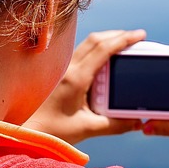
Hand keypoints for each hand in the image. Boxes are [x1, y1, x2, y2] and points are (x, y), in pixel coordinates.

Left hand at [23, 29, 147, 145]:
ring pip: (87, 45)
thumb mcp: (88, 129)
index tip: (139, 35)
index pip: (103, 50)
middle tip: (136, 37)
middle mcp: (69, 69)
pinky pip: (82, 54)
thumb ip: (115, 125)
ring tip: (125, 44)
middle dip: (118, 35)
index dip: (123, 39)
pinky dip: (97, 50)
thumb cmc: (54, 132)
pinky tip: (106, 59)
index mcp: (76, 78)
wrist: (29, 133)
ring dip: (107, 40)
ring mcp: (64, 70)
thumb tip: (137, 122)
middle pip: (95, 40)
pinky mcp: (62, 75)